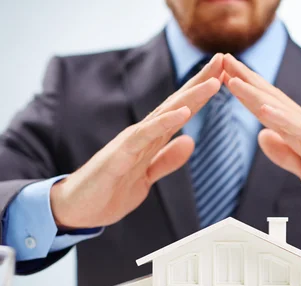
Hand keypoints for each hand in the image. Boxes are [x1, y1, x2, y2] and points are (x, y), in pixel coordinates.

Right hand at [50, 55, 223, 228]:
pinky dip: (164, 123)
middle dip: (200, 82)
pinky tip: (184, 112)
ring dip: (190, 97)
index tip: (223, 75)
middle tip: (224, 59)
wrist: (77, 210)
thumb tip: (190, 141)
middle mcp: (142, 135)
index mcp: (150, 140)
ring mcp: (130, 142)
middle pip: (176, 104)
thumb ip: (166, 159)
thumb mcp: (146, 178)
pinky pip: (145, 136)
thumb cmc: (108, 192)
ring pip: (164, 114)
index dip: (201, 94)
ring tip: (213, 81)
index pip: (180, 111)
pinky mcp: (120, 155)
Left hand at [222, 54, 300, 226]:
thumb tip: (263, 135)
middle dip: (247, 80)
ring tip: (234, 79)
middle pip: (273, 101)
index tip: (225, 76)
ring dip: (258, 95)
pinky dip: (283, 120)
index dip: (247, 92)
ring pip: (284, 112)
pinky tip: (265, 109)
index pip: (269, 108)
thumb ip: (285, 153)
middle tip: (223, 60)